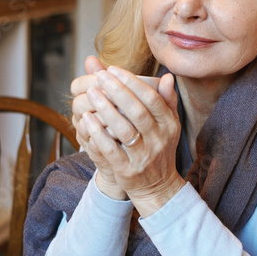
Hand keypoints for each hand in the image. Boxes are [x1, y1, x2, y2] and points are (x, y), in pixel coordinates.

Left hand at [78, 66, 183, 216]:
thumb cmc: (159, 148)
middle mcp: (159, 139)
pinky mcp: (128, 169)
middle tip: (100, 76)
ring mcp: (144, 156)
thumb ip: (166, 100)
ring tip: (91, 93)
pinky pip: (111, 149)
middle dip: (117, 91)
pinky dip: (99, 133)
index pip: (152, 99)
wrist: (157, 186)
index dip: (132, 82)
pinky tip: (87, 119)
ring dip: (106, 109)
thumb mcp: (169, 125)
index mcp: (169, 124)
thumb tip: (166, 76)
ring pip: (123, 129)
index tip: (114, 69)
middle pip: (137, 111)